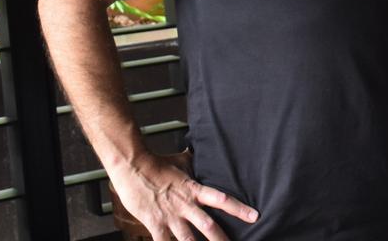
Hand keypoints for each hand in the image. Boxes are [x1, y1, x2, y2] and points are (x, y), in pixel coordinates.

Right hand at [110, 153, 257, 240]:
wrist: (133, 166)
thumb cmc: (157, 163)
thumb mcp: (182, 163)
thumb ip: (194, 165)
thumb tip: (204, 155)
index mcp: (194, 190)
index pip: (222, 200)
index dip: (238, 209)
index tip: (254, 216)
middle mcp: (185, 205)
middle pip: (208, 226)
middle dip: (221, 239)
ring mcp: (170, 216)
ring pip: (189, 239)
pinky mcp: (155, 224)